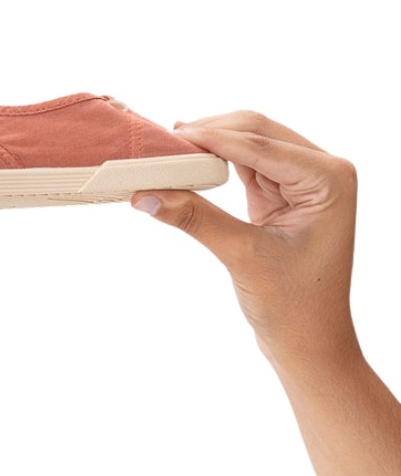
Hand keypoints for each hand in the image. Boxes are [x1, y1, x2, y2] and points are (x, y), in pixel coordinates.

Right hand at [131, 111, 361, 367]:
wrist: (310, 341)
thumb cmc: (295, 306)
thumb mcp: (243, 256)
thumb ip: (196, 219)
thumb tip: (148, 194)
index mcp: (327, 179)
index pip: (259, 144)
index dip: (210, 138)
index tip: (166, 138)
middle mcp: (321, 172)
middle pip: (257, 133)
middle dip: (210, 134)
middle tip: (163, 141)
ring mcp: (303, 182)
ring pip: (249, 146)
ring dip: (211, 147)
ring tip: (169, 152)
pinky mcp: (284, 197)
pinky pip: (246, 168)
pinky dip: (217, 166)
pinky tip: (189, 166)